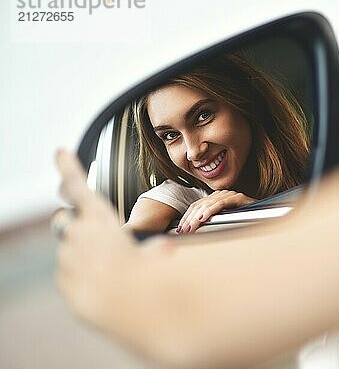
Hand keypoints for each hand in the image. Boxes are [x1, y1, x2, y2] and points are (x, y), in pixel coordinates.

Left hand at [54, 150, 170, 327]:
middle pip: (64, 219)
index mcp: (99, 217)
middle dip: (73, 225)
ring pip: (69, 251)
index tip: (59, 152)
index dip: (67, 166)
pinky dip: (83, 277)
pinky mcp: (63, 278)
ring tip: (107, 270)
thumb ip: (156, 248)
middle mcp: (78, 232)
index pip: (78, 184)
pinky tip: (100, 285)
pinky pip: (70, 274)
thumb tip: (165, 250)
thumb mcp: (156, 252)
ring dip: (83, 256)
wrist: (121, 301)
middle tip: (93, 239)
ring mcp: (68, 255)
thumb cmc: (141, 272)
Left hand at [177, 190, 255, 233]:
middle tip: (184, 231)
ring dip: (197, 217)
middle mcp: (222, 194)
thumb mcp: (225, 221)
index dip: (187, 216)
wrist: (267, 214)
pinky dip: (211, 210)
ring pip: (208, 204)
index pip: (197, 205)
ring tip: (191, 227)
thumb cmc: (247, 220)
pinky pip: (221, 203)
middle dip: (190, 218)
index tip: (181, 228)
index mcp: (217, 198)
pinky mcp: (238, 197)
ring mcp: (230, 194)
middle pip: (200, 204)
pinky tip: (204, 218)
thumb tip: (195, 230)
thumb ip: (212, 221)